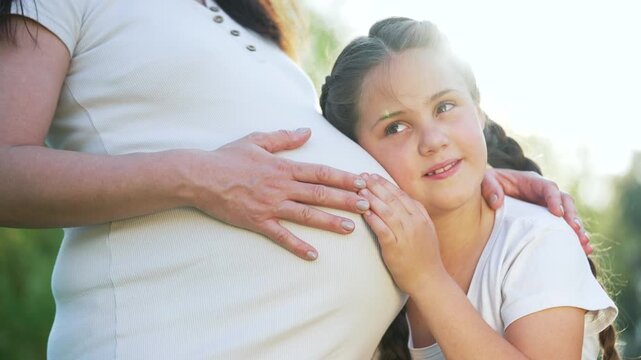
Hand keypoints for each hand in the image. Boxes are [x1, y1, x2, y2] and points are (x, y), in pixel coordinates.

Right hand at [189, 128, 369, 260]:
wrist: (199, 176)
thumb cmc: (227, 158)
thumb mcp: (256, 141)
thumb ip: (284, 138)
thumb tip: (307, 132)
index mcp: (283, 167)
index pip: (321, 172)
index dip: (343, 178)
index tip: (362, 181)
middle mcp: (281, 186)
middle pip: (320, 193)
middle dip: (346, 199)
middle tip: (368, 205)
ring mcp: (270, 205)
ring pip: (306, 214)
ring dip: (330, 221)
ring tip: (351, 228)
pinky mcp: (257, 221)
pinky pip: (281, 236)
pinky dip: (297, 245)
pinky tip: (313, 255)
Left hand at [358, 174, 442, 294]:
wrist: (430, 280)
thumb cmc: (425, 257)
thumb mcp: (426, 231)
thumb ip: (415, 214)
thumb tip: (402, 199)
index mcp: (421, 217)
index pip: (401, 194)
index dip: (385, 183)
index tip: (373, 175)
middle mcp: (415, 223)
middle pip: (392, 199)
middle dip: (376, 186)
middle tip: (362, 177)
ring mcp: (406, 235)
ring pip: (387, 211)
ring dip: (372, 198)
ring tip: (360, 190)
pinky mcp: (396, 247)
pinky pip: (382, 229)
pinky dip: (373, 218)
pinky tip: (364, 211)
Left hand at [481, 168, 591, 253]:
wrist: (489, 190)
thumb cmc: (489, 183)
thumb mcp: (486, 181)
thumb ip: (490, 188)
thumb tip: (497, 203)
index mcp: (532, 182)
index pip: (549, 188)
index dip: (555, 199)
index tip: (557, 213)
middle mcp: (544, 193)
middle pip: (565, 202)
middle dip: (572, 216)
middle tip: (576, 231)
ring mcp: (548, 206)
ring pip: (568, 215)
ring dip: (577, 230)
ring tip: (584, 245)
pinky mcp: (547, 218)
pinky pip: (563, 227)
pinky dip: (572, 237)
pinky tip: (582, 250)